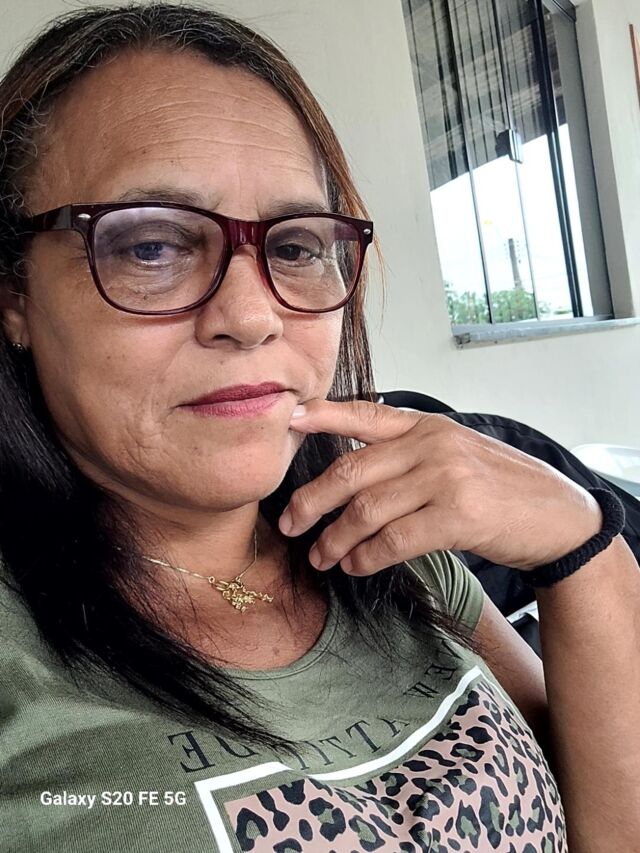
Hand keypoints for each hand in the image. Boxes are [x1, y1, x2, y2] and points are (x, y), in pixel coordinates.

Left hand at [278, 399, 601, 575]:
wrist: (559, 517)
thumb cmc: (501, 488)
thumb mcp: (456, 454)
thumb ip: (409, 454)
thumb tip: (351, 477)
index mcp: (428, 425)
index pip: (365, 414)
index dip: (323, 416)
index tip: (288, 420)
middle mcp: (433, 444)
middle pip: (351, 471)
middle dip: (312, 501)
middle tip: (290, 524)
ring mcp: (446, 477)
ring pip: (366, 510)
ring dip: (334, 538)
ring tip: (321, 556)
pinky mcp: (459, 515)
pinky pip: (394, 540)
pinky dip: (366, 557)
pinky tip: (354, 565)